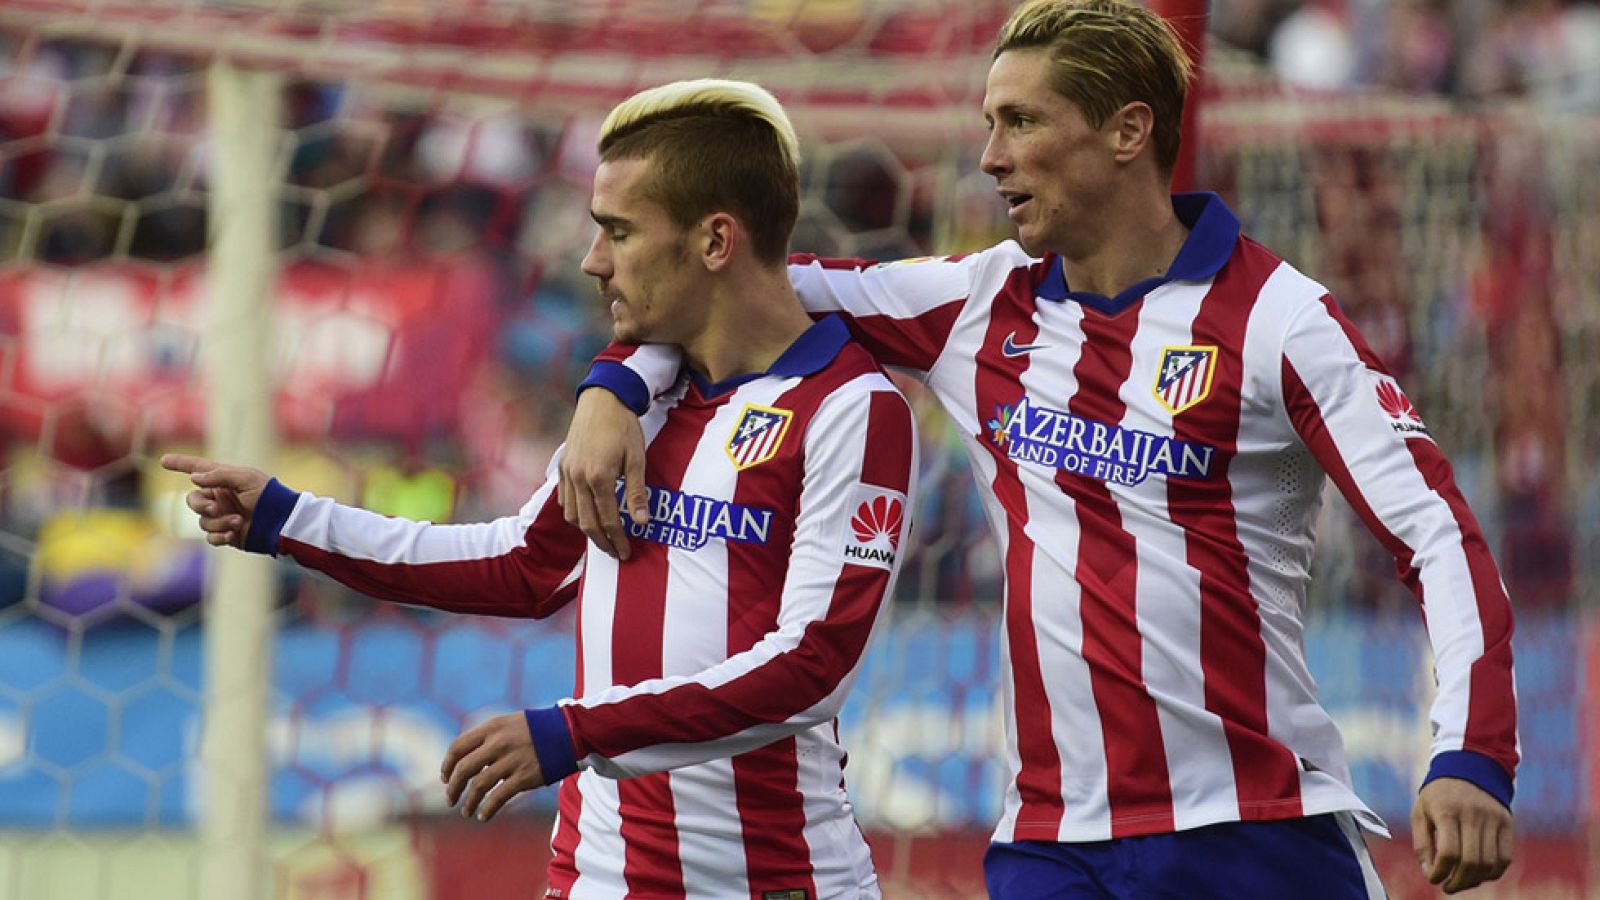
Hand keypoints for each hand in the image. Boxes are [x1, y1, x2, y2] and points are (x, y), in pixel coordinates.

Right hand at [160, 453, 270, 548]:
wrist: (281, 523)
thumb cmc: (268, 496)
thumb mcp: (246, 478)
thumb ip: (219, 475)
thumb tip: (194, 478)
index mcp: (224, 479)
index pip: (198, 469)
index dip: (181, 464)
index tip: (163, 460)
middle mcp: (220, 497)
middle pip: (193, 500)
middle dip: (201, 505)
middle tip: (217, 508)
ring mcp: (222, 516)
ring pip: (203, 521)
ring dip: (219, 522)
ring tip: (238, 522)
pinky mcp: (227, 534)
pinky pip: (211, 537)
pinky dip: (219, 537)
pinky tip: (233, 535)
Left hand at [441, 712, 544, 821]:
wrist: (568, 731)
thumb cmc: (537, 729)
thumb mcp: (508, 723)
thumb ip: (488, 737)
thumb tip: (466, 760)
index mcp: (491, 728)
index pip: (458, 747)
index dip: (447, 765)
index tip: (445, 778)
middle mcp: (498, 743)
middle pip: (464, 769)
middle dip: (453, 787)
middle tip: (450, 799)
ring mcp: (511, 760)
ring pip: (479, 786)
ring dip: (469, 802)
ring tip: (466, 811)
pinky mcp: (524, 777)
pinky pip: (498, 797)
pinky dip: (488, 809)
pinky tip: (483, 816)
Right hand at [557, 388, 648, 559]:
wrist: (602, 400)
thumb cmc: (624, 427)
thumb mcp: (637, 459)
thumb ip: (637, 492)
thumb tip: (642, 522)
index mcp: (599, 478)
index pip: (608, 520)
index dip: (617, 540)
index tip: (626, 553)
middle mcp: (578, 479)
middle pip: (587, 523)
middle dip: (602, 543)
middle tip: (615, 553)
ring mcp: (567, 473)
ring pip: (571, 514)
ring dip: (586, 530)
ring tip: (603, 537)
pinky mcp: (562, 466)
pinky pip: (564, 499)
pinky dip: (574, 513)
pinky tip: (586, 515)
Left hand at [1411, 777, 1513, 893]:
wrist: (1469, 767)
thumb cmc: (1438, 795)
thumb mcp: (1421, 812)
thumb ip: (1422, 843)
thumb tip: (1431, 872)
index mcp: (1446, 811)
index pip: (1448, 852)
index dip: (1440, 872)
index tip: (1433, 878)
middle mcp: (1472, 815)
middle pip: (1471, 861)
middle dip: (1459, 882)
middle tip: (1448, 887)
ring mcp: (1492, 819)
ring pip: (1490, 863)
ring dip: (1476, 880)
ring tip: (1462, 882)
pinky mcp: (1506, 823)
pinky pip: (1505, 857)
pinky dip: (1493, 872)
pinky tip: (1480, 874)